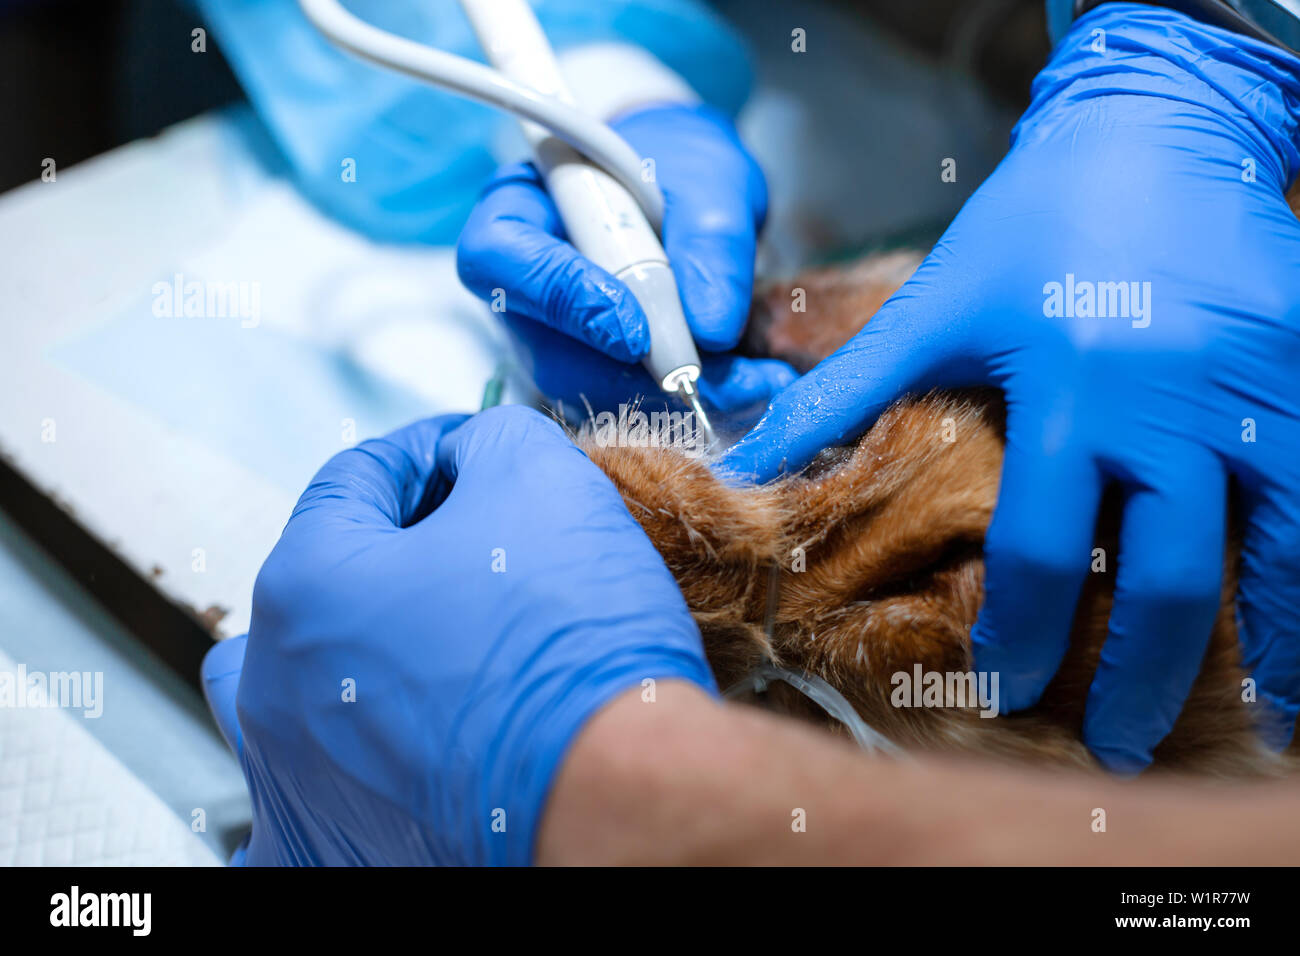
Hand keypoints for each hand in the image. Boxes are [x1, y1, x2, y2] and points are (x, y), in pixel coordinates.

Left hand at [225, 406, 713, 864]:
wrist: (618, 793)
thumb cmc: (571, 647)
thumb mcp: (542, 477)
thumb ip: (489, 438)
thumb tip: (471, 452)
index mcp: (305, 585)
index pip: (353, 482)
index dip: (425, 454)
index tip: (469, 458)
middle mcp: (272, 687)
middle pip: (313, 586)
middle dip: (384, 554)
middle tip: (463, 552)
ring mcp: (292, 781)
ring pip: (279, 700)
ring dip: (334, 663)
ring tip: (411, 657)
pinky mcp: (330, 852)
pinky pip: (296, 816)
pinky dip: (334, 781)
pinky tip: (383, 767)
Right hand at [456, 102, 793, 418]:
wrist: (695, 195)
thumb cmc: (683, 169)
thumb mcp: (710, 180)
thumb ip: (711, 239)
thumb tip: (711, 329)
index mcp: (519, 209)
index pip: (500, 258)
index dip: (562, 301)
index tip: (635, 331)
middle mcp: (521, 287)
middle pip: (547, 353)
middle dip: (636, 378)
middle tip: (726, 380)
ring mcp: (551, 341)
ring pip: (592, 394)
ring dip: (673, 404)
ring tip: (755, 383)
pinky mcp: (591, 378)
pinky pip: (626, 409)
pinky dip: (686, 410)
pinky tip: (743, 389)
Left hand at [720, 6, 1299, 770]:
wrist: (1154, 129)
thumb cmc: (1032, 223)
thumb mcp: (934, 307)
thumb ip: (842, 394)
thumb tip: (752, 469)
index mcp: (1069, 388)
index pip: (1041, 551)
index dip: (1021, 636)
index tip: (1006, 690)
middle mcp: (1172, 402)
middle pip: (1165, 579)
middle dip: (1137, 679)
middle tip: (1111, 744)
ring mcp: (1259, 390)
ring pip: (1276, 553)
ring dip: (1256, 650)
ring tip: (1237, 718)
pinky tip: (1294, 637)